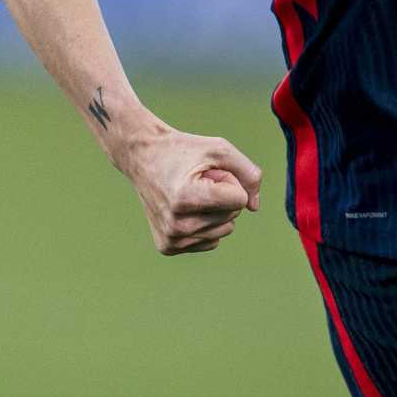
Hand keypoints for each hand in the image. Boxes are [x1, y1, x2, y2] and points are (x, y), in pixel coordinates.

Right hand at [119, 127, 262, 255]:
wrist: (142, 157)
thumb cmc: (183, 150)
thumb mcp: (219, 149)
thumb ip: (248, 173)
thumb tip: (254, 207)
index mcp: (186, 198)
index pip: (239, 200)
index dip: (230, 179)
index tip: (207, 171)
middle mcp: (176, 224)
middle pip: (232, 216)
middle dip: (223, 194)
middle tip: (198, 180)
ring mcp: (171, 239)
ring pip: (224, 230)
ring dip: (216, 210)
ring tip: (192, 192)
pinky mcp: (168, 247)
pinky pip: (210, 241)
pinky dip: (206, 224)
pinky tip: (186, 208)